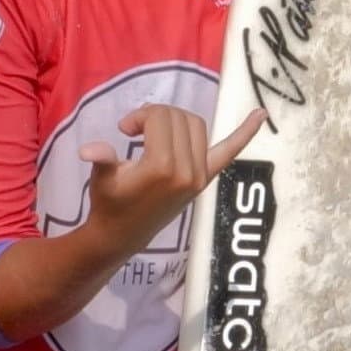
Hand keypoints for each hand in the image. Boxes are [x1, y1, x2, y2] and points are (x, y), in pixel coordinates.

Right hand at [76, 105, 265, 254]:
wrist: (122, 235)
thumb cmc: (110, 203)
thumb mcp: (103, 179)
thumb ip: (101, 160)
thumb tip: (88, 149)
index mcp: (163, 166)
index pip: (159, 117)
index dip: (139, 116)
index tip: (124, 129)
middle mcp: (188, 170)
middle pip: (178, 118)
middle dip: (155, 115)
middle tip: (134, 130)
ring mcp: (201, 175)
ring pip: (196, 125)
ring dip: (177, 120)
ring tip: (154, 133)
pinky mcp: (206, 179)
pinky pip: (230, 152)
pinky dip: (246, 133)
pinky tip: (261, 114)